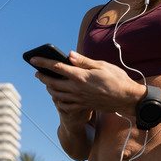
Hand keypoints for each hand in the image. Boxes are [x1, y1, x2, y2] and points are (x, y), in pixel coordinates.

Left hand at [31, 51, 145, 118]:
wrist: (127, 98)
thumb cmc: (117, 79)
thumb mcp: (101, 65)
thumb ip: (83, 61)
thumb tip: (69, 55)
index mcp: (80, 76)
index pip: (56, 67)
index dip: (43, 62)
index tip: (33, 59)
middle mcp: (76, 89)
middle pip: (52, 83)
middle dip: (43, 77)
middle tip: (37, 72)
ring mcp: (79, 99)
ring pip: (57, 95)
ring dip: (49, 88)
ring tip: (47, 83)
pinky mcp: (83, 106)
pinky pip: (65, 104)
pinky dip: (58, 100)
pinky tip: (58, 96)